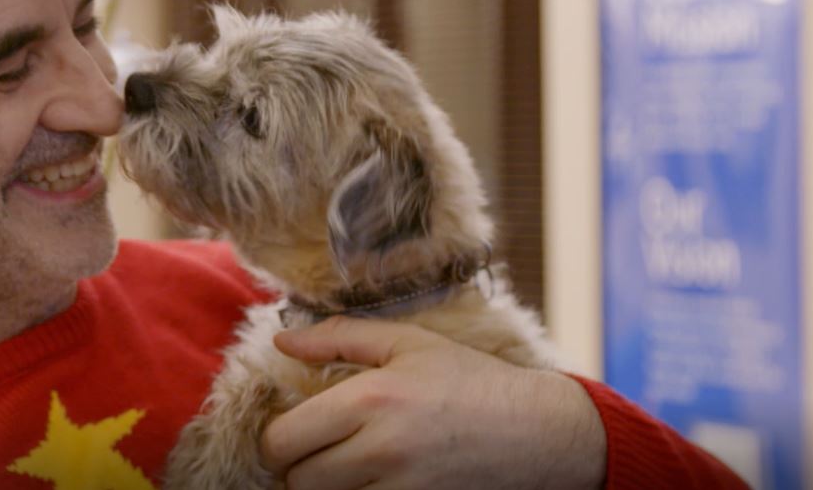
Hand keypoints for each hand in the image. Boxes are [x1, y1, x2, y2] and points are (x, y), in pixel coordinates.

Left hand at [259, 317, 606, 489]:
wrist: (537, 431)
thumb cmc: (469, 380)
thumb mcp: (406, 342)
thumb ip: (338, 338)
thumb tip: (282, 338)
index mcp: (369, 401)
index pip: (282, 441)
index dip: (275, 439)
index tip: (290, 431)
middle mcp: (380, 451)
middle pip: (298, 481)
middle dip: (297, 467)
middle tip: (314, 450)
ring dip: (325, 487)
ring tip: (342, 464)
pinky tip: (368, 480)